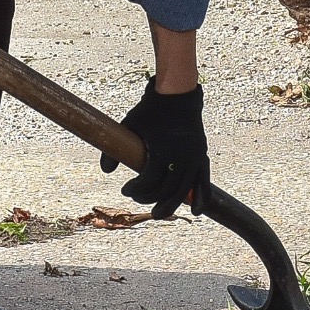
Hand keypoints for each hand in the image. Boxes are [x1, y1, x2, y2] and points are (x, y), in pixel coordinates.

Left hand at [100, 79, 208, 218]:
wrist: (178, 96)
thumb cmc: (150, 111)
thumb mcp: (128, 125)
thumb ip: (114, 149)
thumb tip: (106, 172)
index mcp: (161, 151)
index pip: (148, 183)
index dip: (135, 191)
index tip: (126, 190)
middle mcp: (180, 158)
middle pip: (164, 191)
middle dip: (148, 199)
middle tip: (137, 199)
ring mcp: (193, 158)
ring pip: (182, 191)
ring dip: (170, 205)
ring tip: (159, 213)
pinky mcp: (201, 156)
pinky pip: (203, 182)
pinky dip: (200, 198)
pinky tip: (195, 212)